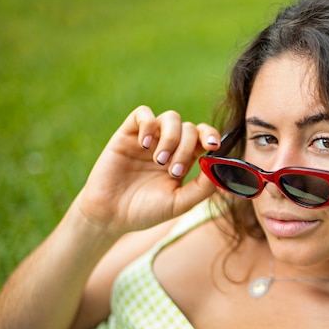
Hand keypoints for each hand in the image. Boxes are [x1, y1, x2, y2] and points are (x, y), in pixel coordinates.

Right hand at [77, 105, 219, 234]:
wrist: (110, 215)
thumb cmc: (146, 211)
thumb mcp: (180, 203)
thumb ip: (203, 187)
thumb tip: (218, 166)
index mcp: (185, 159)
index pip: (204, 137)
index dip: (211, 135)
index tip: (212, 146)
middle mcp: (169, 145)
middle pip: (189, 128)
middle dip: (186, 148)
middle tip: (173, 171)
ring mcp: (149, 138)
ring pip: (171, 117)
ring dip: (171, 138)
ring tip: (159, 161)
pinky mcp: (127, 134)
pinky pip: (143, 113)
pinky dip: (148, 124)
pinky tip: (144, 145)